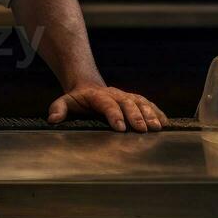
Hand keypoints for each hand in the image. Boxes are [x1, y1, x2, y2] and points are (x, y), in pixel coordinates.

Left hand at [47, 83, 169, 132]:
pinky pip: (148, 104)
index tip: (120, 128)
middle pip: (127, 103)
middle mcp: (115, 94)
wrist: (89, 87)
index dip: (114, 115)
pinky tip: (165, 123)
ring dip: (150, 114)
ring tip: (158, 128)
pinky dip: (158, 112)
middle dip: (136, 116)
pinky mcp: (135, 100)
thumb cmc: (77, 100)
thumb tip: (53, 118)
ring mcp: (126, 96)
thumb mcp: (65, 101)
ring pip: (140, 102)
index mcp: (98, 96)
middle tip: (143, 130)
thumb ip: (59, 108)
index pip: (107, 104)